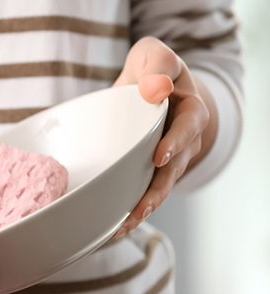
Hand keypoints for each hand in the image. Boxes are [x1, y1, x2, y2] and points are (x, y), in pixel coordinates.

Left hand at [113, 37, 210, 236]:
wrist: (152, 90)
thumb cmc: (152, 72)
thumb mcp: (154, 56)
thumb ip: (157, 63)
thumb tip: (154, 89)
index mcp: (189, 110)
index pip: (188, 126)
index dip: (176, 142)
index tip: (160, 156)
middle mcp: (183, 140)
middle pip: (175, 168)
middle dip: (159, 189)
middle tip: (142, 205)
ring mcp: (168, 161)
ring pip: (161, 187)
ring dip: (144, 207)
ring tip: (127, 223)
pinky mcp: (150, 172)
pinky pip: (146, 193)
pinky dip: (132, 211)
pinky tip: (115, 227)